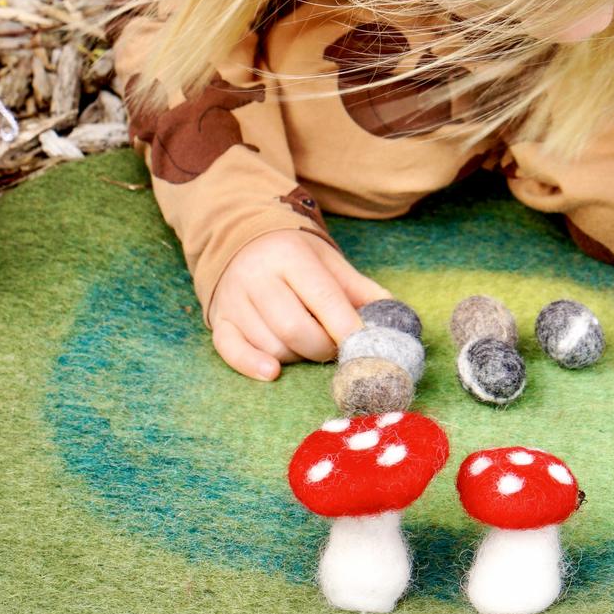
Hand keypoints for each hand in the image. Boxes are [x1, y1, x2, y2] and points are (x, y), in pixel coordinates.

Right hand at [208, 228, 393, 381]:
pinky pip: (231, 351)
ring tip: (307, 344)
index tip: (367, 347)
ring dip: (297, 356)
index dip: (348, 327)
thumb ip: (362, 290)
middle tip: (336, 348)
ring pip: (270, 345)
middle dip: (323, 348)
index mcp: (291, 256)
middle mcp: (258, 275)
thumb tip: (396, 320)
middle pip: (295, 329)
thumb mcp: (330, 263)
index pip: (323, 298)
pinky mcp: (218, 319)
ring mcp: (234, 299)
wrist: (244, 240)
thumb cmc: (296, 257)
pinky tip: (272, 373)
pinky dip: (253, 366)